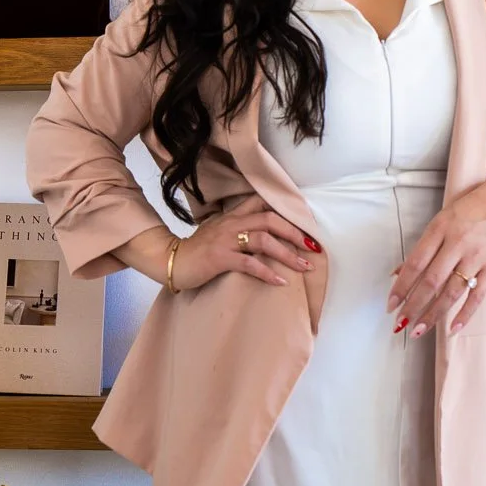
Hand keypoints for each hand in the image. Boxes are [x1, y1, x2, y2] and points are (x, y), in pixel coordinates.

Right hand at [170, 194, 321, 290]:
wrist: (173, 261)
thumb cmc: (198, 250)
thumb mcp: (219, 231)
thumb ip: (239, 227)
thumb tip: (266, 233)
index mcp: (232, 216)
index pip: (262, 203)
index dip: (286, 210)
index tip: (306, 221)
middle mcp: (231, 224)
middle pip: (269, 219)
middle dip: (294, 232)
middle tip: (312, 246)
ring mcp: (226, 240)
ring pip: (264, 240)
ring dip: (287, 254)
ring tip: (303, 266)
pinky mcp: (220, 258)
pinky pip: (249, 264)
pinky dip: (267, 273)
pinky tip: (280, 281)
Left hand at [385, 176, 485, 334]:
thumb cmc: (465, 214)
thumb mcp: (439, 223)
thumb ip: (421, 249)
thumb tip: (396, 274)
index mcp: (439, 229)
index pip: (416, 263)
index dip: (401, 286)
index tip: (390, 305)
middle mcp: (458, 243)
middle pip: (432, 281)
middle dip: (414, 306)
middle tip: (401, 324)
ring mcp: (477, 257)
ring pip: (453, 292)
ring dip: (434, 314)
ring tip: (419, 331)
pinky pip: (478, 296)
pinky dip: (465, 314)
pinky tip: (452, 328)